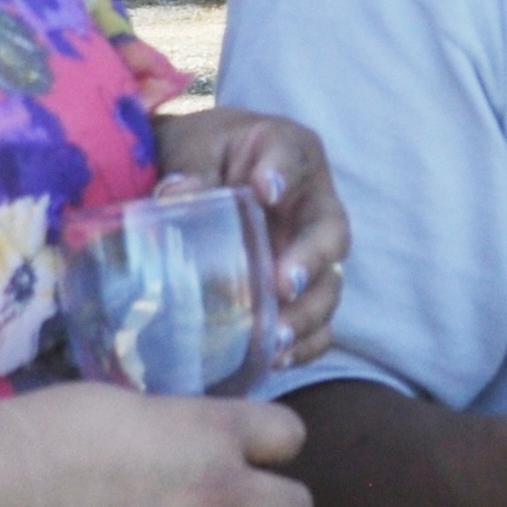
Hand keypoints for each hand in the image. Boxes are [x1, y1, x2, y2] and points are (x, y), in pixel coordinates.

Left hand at [155, 106, 348, 364]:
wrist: (205, 165)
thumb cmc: (206, 150)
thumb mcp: (194, 148)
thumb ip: (192, 170)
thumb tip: (176, 195)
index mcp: (290, 152)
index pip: (293, 158)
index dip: (284, 174)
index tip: (265, 189)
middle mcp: (312, 203)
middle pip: (330, 234)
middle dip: (311, 262)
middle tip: (282, 284)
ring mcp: (309, 249)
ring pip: (329, 284)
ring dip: (307, 313)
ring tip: (276, 337)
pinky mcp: (299, 288)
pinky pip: (318, 322)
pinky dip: (304, 343)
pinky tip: (275, 358)